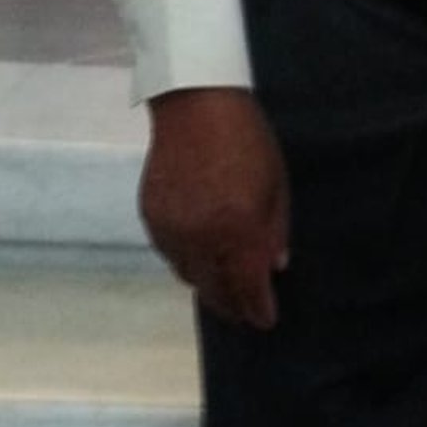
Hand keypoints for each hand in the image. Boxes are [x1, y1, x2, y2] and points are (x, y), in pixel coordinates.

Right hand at [140, 87, 289, 329]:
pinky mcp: (151, 217)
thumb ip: (274, 231)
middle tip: (246, 315)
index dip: (257, 309)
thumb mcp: (276, 185)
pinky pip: (170, 254)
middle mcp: (200, 238)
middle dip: (232, 306)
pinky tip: (201, 257)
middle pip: (214, 290)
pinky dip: (187, 262)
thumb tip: (274, 268)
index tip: (266, 321)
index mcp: (237, 231)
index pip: (247, 287)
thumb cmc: (248, 140)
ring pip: (189, 275)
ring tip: (224, 289)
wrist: (194, 104)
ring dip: (208, 286)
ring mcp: (171, 230)